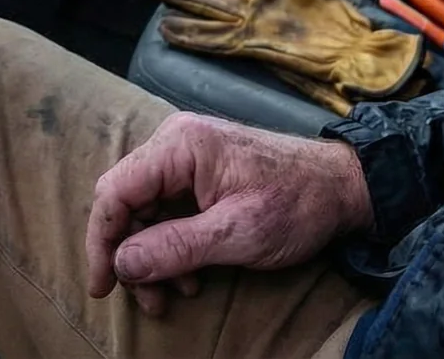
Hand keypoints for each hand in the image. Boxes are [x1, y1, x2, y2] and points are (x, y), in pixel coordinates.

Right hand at [85, 112, 372, 315]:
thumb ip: (176, 247)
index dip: (101, 242)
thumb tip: (123, 263)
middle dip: (132, 256)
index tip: (103, 287)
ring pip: (145, 210)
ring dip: (153, 256)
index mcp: (179, 146)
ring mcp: (187, 156)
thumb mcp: (236, 234)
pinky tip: (190, 275)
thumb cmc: (296, 204)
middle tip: (149, 300)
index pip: (114, 191)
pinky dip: (171, 245)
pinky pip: (167, 209)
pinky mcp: (200, 172)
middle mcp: (175, 143)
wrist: (341, 187)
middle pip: (126, 202)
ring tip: (173, 295)